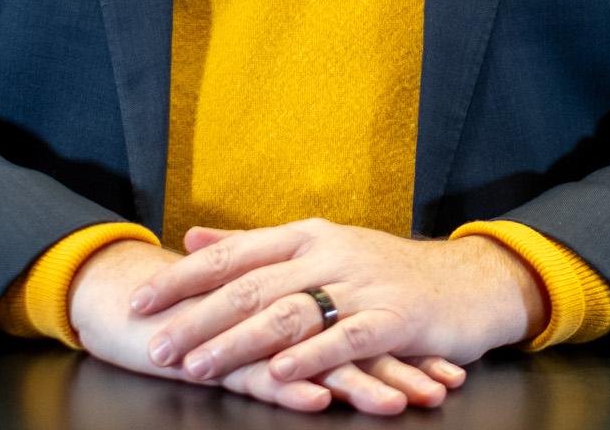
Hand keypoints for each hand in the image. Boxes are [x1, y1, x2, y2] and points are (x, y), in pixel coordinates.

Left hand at [69, 238, 460, 414]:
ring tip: (199, 365)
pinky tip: (282, 372)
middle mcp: (329, 253)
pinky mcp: (397, 317)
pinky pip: (349, 336)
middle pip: (252, 285)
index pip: (233, 255)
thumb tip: (194, 239)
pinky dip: (313, 355)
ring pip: (290, 312)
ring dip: (239, 341)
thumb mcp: (319, 248)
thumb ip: (255, 246)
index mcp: (306, 236)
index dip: (184, 279)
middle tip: (156, 344)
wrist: (469, 282)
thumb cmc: (386, 271)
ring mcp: (363, 284)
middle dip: (198, 317)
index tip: (140, 301)